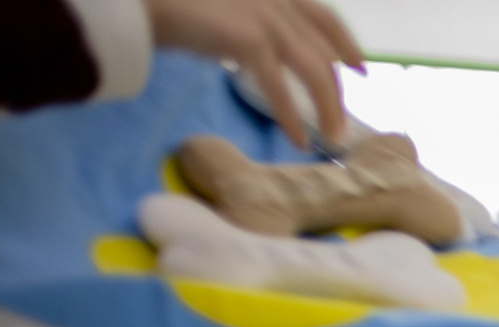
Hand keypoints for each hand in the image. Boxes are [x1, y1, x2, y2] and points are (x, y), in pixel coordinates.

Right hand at [144, 0, 364, 148]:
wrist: (138, 1)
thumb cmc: (172, 6)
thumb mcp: (224, 11)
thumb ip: (249, 25)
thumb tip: (262, 54)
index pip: (323, 16)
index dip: (345, 43)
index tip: (359, 67)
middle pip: (323, 52)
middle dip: (337, 91)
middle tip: (340, 125)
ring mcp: (265, 16)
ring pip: (315, 71)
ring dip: (327, 109)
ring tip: (331, 138)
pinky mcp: (249, 38)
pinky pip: (281, 88)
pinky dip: (292, 117)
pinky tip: (299, 140)